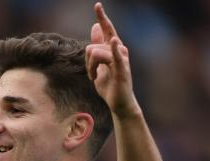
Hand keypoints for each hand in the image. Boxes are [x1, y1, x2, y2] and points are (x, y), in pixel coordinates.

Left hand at [85, 3, 139, 118]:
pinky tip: (113, 42)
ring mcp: (121, 59)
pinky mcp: (122, 70)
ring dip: (90, 68)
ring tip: (94, 78)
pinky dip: (113, 50)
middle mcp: (119, 49)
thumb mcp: (99, 64)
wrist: (119, 103)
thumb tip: (95, 27)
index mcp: (113, 48)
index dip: (102, 17)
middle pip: (93, 46)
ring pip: (95, 52)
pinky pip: (115, 57)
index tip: (97, 5)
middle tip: (91, 73)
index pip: (107, 29)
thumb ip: (97, 46)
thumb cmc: (109, 85)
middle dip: (87, 61)